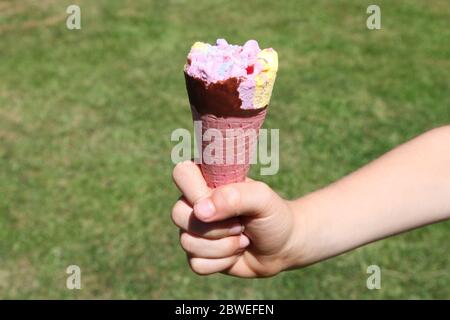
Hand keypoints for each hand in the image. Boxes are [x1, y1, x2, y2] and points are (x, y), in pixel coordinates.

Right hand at [171, 161, 302, 277]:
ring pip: (187, 242)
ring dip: (223, 246)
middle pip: (177, 213)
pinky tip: (234, 254)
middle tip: (240, 224)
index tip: (218, 199)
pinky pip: (196, 263)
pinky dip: (221, 263)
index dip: (195, 190)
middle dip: (214, 226)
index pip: (181, 173)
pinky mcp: (198, 255)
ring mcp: (195, 230)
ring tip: (242, 239)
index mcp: (207, 181)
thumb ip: (234, 197)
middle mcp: (196, 204)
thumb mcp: (262, 200)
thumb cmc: (272, 215)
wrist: (283, 247)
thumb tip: (200, 211)